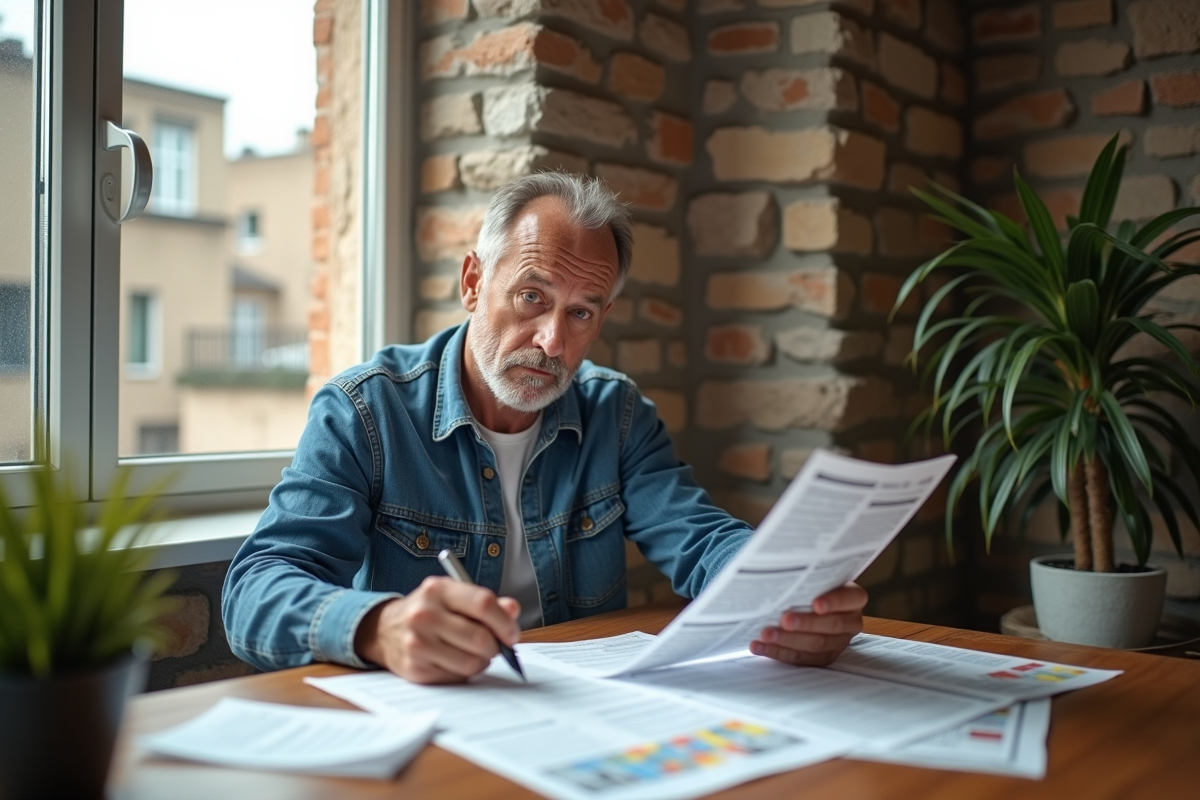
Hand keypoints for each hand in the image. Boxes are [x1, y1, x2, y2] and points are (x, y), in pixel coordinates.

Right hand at [354, 576, 520, 683]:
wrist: (385, 629)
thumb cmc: (428, 610)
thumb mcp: (453, 596)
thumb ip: (484, 603)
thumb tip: (512, 610)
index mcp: (438, 590)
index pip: (483, 604)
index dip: (504, 622)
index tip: (512, 634)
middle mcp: (424, 614)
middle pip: (480, 638)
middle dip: (495, 647)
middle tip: (495, 646)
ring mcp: (417, 643)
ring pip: (471, 662)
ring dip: (481, 661)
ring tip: (474, 653)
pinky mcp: (414, 668)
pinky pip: (456, 677)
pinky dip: (464, 672)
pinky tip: (455, 660)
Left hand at [750, 583, 866, 666]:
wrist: (813, 604)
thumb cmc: (812, 586)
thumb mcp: (816, 579)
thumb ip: (808, 581)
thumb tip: (782, 580)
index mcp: (854, 598)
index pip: (849, 599)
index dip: (834, 602)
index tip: (816, 604)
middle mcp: (851, 622)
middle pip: (831, 625)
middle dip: (805, 623)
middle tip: (784, 620)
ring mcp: (839, 643)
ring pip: (815, 645)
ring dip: (787, 640)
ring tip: (765, 635)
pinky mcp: (823, 658)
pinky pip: (801, 658)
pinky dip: (777, 652)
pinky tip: (759, 646)